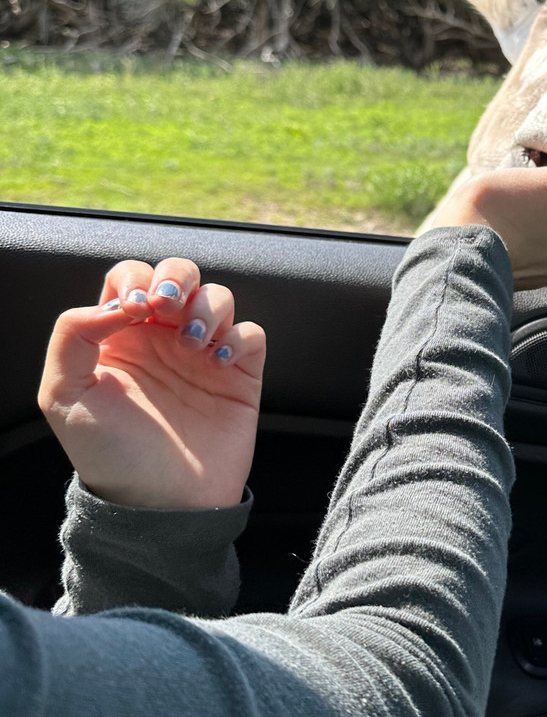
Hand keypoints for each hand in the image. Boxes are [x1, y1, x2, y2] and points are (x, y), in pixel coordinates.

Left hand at [38, 258, 265, 508]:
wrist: (161, 503)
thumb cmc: (109, 455)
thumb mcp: (64, 395)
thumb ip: (72, 335)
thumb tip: (118, 303)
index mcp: (120, 337)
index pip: (129, 278)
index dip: (135, 279)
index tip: (134, 308)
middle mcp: (163, 339)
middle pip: (178, 274)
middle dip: (177, 278)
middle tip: (167, 308)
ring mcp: (204, 355)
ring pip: (219, 296)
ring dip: (209, 308)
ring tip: (194, 345)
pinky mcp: (239, 375)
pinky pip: (251, 334)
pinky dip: (239, 338)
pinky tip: (219, 364)